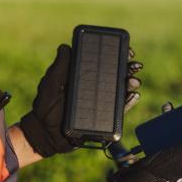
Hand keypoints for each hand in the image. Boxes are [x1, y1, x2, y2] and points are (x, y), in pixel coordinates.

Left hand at [20, 44, 142, 157]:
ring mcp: (98, 104)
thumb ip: (59, 67)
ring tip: (134, 81)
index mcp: (81, 77)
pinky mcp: (102, 118)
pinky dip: (128, 102)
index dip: (115, 55)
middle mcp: (92, 89)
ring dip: (130, 84)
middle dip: (128, 68)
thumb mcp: (51, 85)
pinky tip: (134, 95)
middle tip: (135, 65)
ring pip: (119, 91)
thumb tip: (65, 46)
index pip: (101, 63)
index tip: (125, 50)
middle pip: (114, 75)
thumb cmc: (45, 109)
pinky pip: (118, 110)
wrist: (46, 135)